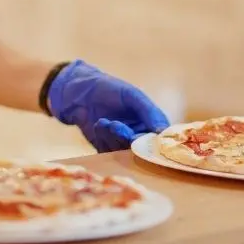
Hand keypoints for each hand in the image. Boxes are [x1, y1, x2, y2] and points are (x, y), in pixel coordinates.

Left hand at [48, 60, 169, 151]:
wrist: (81, 92)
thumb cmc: (110, 89)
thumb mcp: (132, 95)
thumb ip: (149, 111)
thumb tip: (162, 131)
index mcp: (150, 123)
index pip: (159, 139)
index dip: (152, 142)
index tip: (141, 137)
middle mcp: (139, 136)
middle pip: (140, 149)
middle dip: (127, 138)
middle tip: (115, 125)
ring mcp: (122, 144)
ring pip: (123, 152)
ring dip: (112, 136)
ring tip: (103, 121)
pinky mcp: (106, 150)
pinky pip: (108, 154)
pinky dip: (103, 139)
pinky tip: (98, 124)